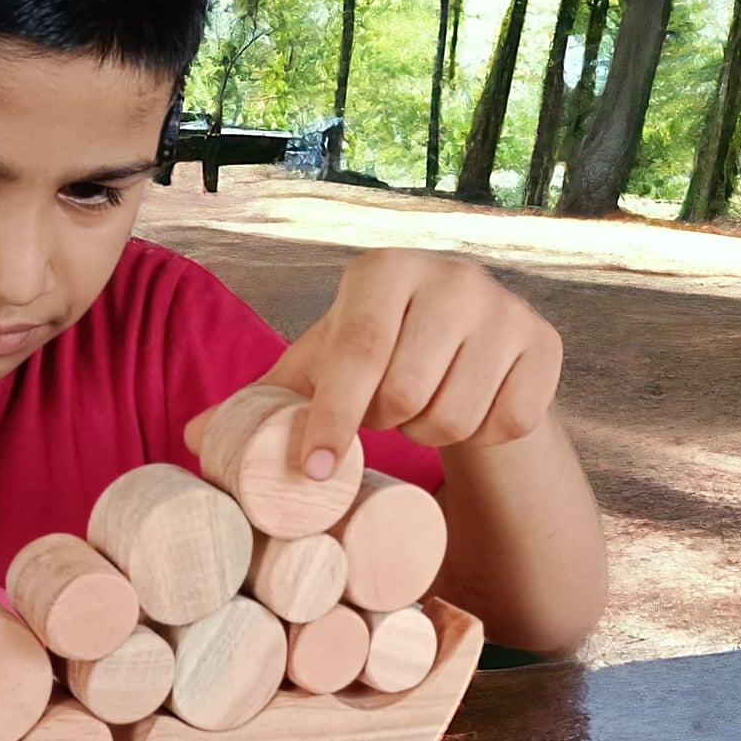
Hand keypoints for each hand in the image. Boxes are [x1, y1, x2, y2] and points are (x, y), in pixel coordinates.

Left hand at [265, 249, 561, 474]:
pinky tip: (465, 410)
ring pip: (457, 414)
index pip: (356, 352)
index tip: (315, 471)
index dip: (332, 418)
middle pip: (407, 391)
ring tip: (418, 409)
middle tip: (381, 414)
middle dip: (384, 421)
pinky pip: (507, 423)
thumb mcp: (318, 365)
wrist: (462, 341)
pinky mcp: (546, 344)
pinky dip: (478, 438)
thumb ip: (261, 399)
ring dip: (428, 433)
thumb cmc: (374, 351)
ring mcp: (506, 307)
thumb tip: (194, 438)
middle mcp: (451, 276)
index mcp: (383, 270)